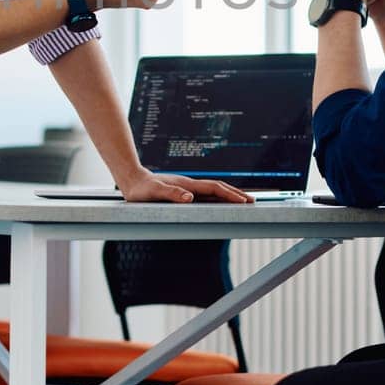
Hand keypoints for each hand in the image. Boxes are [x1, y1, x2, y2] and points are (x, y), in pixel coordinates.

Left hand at [119, 169, 251, 203]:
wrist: (132, 180)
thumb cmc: (142, 189)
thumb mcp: (154, 192)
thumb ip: (171, 193)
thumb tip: (190, 197)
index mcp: (187, 185)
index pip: (214, 189)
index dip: (230, 194)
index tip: (244, 201)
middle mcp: (190, 185)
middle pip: (219, 188)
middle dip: (236, 194)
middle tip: (252, 202)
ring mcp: (188, 188)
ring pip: (214, 192)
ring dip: (229, 196)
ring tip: (243, 202)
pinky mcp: (183, 192)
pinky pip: (205, 196)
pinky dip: (218, 199)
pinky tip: (221, 204)